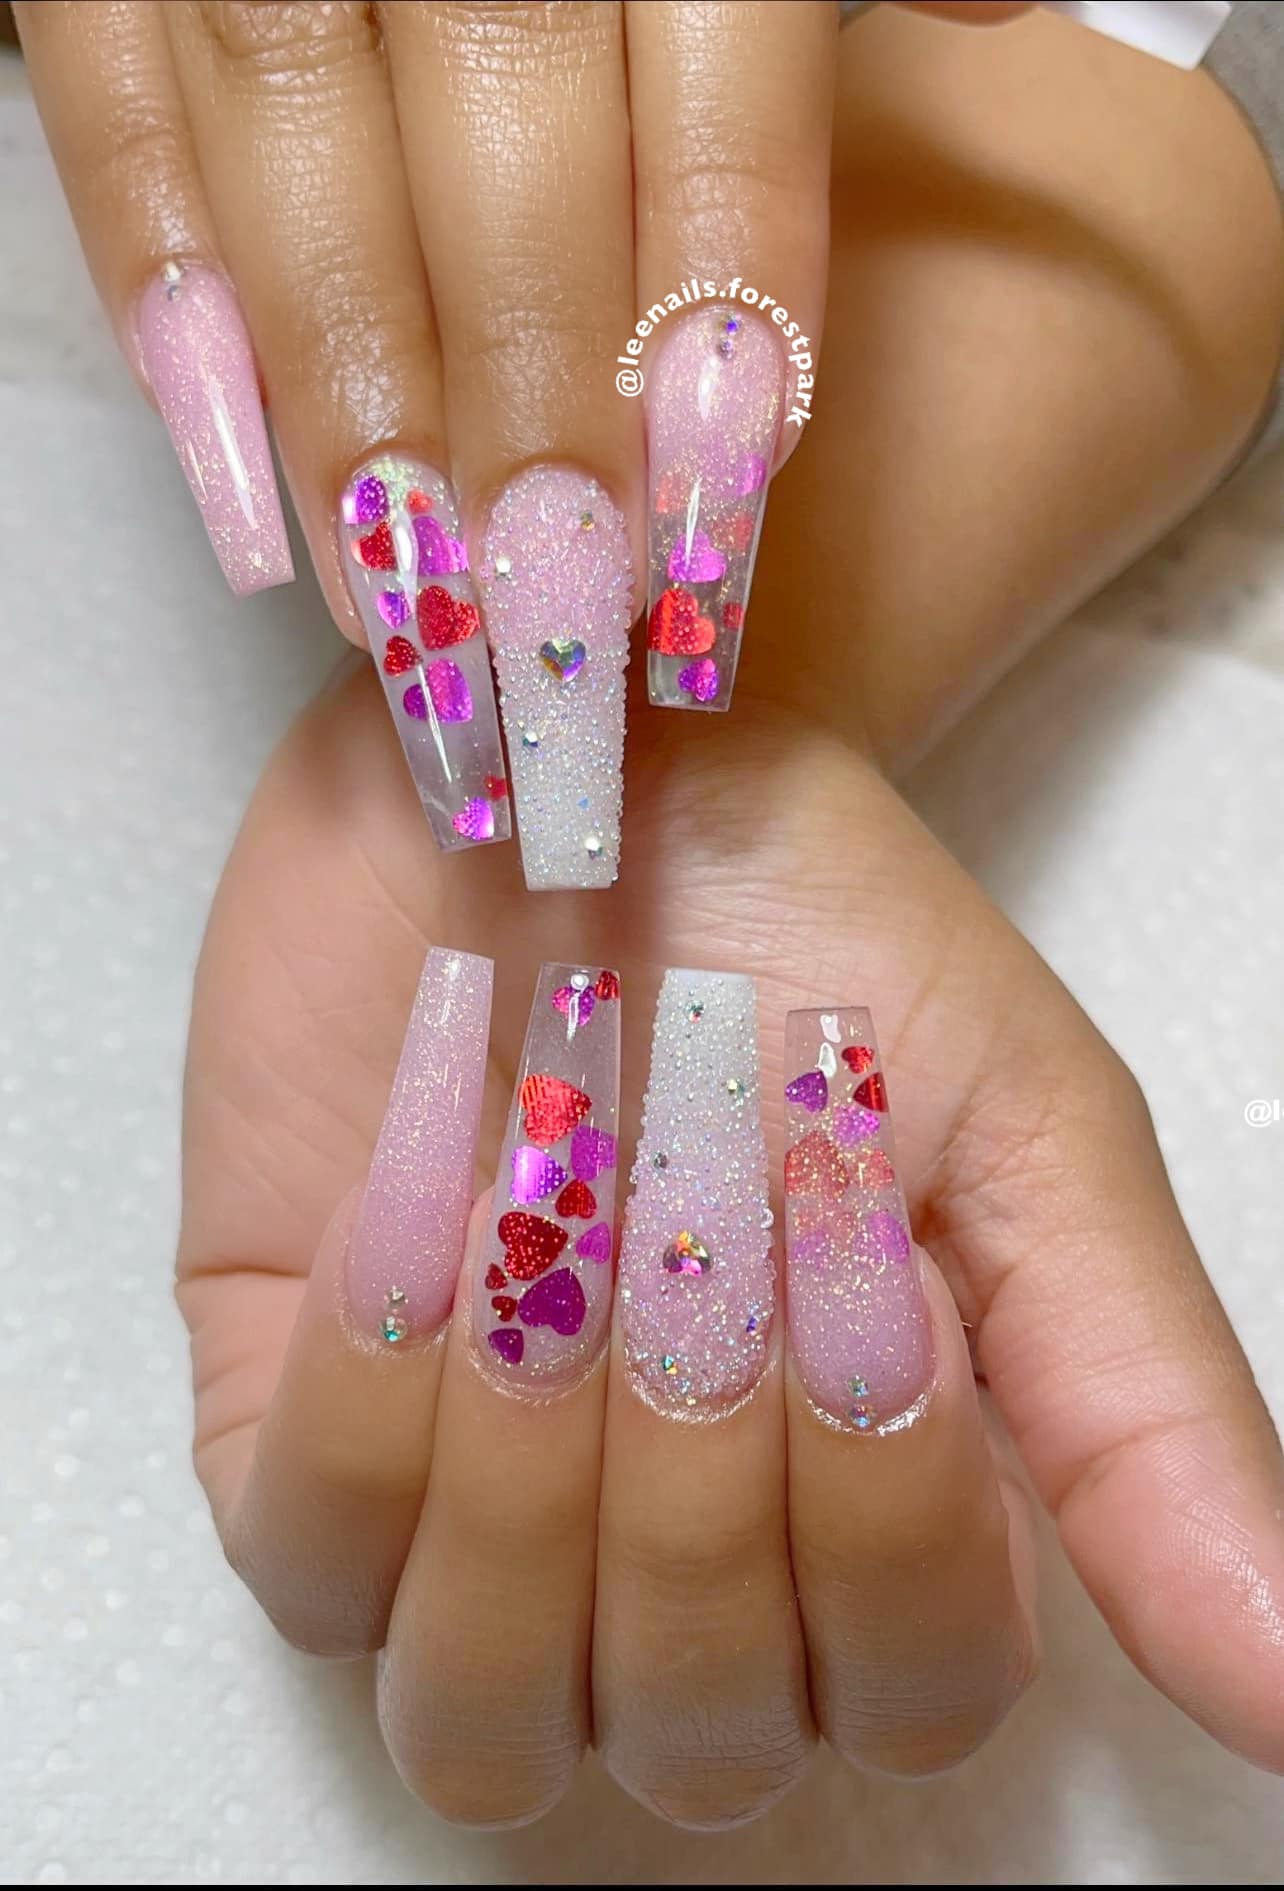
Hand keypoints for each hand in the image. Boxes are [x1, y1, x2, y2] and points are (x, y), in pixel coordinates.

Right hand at [18, 2, 1278, 881]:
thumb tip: (1013, 11)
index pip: (705, 66)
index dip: (712, 298)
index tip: (714, 533)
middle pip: (497, 127)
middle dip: (527, 397)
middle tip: (555, 632)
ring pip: (289, 124)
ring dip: (348, 396)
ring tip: (406, 622)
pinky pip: (103, 101)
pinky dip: (164, 298)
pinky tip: (242, 504)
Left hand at [177, 666, 1283, 1824]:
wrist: (581, 779)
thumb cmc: (816, 941)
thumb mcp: (1024, 1130)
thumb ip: (1144, 1413)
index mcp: (876, 1518)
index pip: (910, 1695)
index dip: (888, 1502)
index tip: (859, 1240)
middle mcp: (674, 1571)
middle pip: (696, 1729)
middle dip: (701, 1463)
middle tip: (696, 1213)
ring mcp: (466, 1523)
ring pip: (481, 1718)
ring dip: (528, 1472)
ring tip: (546, 1230)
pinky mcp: (295, 1437)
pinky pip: (307, 1568)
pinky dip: (370, 1398)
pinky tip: (425, 1213)